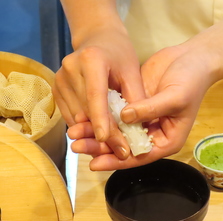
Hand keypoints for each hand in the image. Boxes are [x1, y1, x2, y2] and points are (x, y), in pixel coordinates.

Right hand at [53, 25, 145, 158]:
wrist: (96, 39)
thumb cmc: (119, 53)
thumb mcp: (132, 71)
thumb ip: (135, 98)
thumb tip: (136, 128)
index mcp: (91, 60)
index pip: (95, 95)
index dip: (100, 119)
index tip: (105, 140)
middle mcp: (70, 69)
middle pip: (85, 110)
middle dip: (103, 132)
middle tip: (120, 149)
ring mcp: (59, 79)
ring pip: (76, 116)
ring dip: (92, 132)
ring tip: (111, 143)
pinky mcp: (56, 89)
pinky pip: (69, 115)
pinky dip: (84, 126)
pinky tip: (96, 131)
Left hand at [68, 43, 216, 170]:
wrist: (190, 58)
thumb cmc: (191, 80)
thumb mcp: (175, 97)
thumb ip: (150, 109)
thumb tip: (123, 117)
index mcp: (165, 140)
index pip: (139, 156)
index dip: (117, 161)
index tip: (94, 163)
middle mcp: (151, 133)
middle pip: (124, 146)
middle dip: (100, 147)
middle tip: (77, 145)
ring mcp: (141, 119)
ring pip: (116, 131)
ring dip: (96, 132)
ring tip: (74, 132)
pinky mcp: (133, 105)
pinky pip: (115, 115)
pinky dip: (101, 117)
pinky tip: (84, 117)